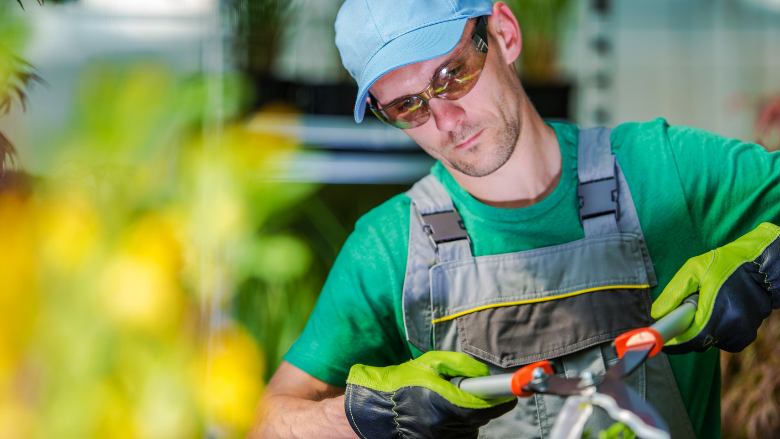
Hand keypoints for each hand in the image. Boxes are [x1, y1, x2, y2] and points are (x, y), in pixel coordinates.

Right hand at [344, 351, 516, 438]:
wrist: (373, 414)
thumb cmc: (397, 386)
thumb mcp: (427, 365)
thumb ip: (459, 366)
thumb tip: (484, 375)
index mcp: (443, 405)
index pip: (485, 406)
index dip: (500, 399)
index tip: (511, 393)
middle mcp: (445, 429)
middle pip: (480, 417)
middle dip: (478, 403)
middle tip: (459, 390)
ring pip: (470, 428)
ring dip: (465, 415)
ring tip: (441, 403)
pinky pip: (459, 435)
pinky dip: (456, 425)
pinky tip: (438, 416)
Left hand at [652, 222, 779, 353]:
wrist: (760, 267)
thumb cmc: (725, 265)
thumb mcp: (693, 270)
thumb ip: (674, 293)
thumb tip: (657, 314)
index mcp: (718, 312)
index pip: (691, 340)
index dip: (674, 344)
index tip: (661, 341)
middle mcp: (732, 328)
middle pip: (698, 342)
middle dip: (687, 331)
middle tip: (687, 311)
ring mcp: (742, 334)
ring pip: (710, 342)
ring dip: (702, 330)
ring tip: (709, 306)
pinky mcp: (747, 337)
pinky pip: (722, 341)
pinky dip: (716, 331)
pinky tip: (720, 313)